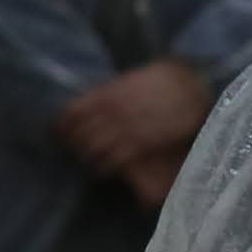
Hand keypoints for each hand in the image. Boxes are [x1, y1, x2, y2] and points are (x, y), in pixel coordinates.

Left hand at [54, 59, 212, 186]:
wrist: (192, 85)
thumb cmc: (163, 80)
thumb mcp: (130, 80)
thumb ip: (111, 92)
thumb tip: (92, 105)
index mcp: (107, 93)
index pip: (72, 112)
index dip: (62, 125)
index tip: (59, 132)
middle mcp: (111, 112)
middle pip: (79, 133)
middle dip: (72, 144)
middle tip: (71, 150)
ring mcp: (124, 129)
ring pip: (92, 149)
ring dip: (85, 158)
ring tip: (85, 161)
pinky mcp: (140, 145)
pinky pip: (113, 161)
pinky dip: (103, 168)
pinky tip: (101, 171)